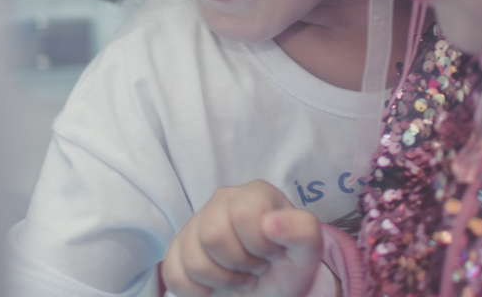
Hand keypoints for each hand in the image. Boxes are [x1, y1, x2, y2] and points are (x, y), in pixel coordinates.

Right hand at [162, 180, 327, 296]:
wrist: (271, 290)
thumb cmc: (287, 267)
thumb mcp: (307, 252)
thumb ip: (302, 231)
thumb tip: (272, 222)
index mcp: (255, 193)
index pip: (245, 214)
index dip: (260, 245)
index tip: (273, 254)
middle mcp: (222, 200)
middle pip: (213, 235)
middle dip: (239, 263)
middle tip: (256, 268)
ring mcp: (196, 222)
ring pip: (192, 257)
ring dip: (222, 280)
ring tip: (240, 276)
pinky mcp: (178, 247)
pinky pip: (173, 273)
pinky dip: (198, 291)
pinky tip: (216, 285)